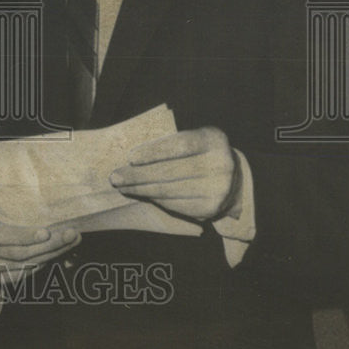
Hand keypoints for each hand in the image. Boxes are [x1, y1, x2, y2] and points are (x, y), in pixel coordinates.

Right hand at [0, 205, 81, 285]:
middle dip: (48, 245)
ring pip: (24, 265)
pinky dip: (43, 263)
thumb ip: (14, 209)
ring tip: (72, 241)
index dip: (24, 236)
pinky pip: (24, 274)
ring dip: (52, 254)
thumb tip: (47, 203)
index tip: (46, 232)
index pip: (0, 235)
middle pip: (17, 253)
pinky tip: (58, 252)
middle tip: (71, 234)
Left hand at [109, 127, 240, 220]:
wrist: (232, 179)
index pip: (181, 146)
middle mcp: (220, 165)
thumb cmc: (199, 153)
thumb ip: (169, 142)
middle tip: (116, 176)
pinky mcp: (210, 209)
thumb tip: (131, 157)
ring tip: (123, 186)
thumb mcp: (192, 139)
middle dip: (139, 175)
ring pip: (170, 191)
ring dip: (141, 189)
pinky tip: (141, 194)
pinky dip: (154, 199)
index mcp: (213, 140)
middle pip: (171, 172)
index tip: (130, 158)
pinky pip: (175, 205)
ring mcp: (218, 190)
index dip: (154, 152)